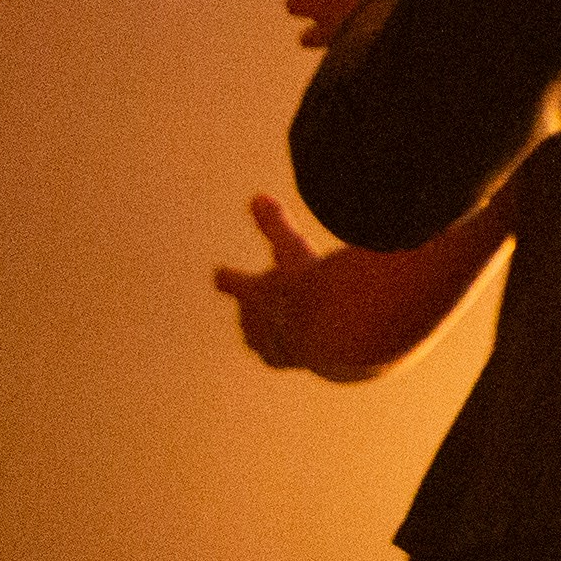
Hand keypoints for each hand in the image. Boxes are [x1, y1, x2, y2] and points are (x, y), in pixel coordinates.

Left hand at [216, 194, 335, 373]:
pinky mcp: (301, 363)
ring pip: (266, 341)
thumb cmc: (314, 285)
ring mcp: (278, 347)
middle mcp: (258, 324)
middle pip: (249, 316)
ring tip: (283, 330)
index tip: (220, 275)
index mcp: (253, 294)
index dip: (229, 278)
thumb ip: (275, 225)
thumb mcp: (294, 250)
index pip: (233, 282)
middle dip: (254, 310)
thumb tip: (257, 197)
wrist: (340, 329)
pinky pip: (291, 356)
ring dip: (273, 333)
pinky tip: (311, 351)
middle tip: (260, 305)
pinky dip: (299, 348)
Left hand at [283, 0, 420, 50]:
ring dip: (315, 30)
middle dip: (304, 0)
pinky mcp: (345, 52)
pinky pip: (332, 53)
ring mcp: (331, 30)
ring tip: (337, 24)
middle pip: (292, 4)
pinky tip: (359, 40)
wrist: (405, 17)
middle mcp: (320, 4)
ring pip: (304, 37)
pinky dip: (339, 48)